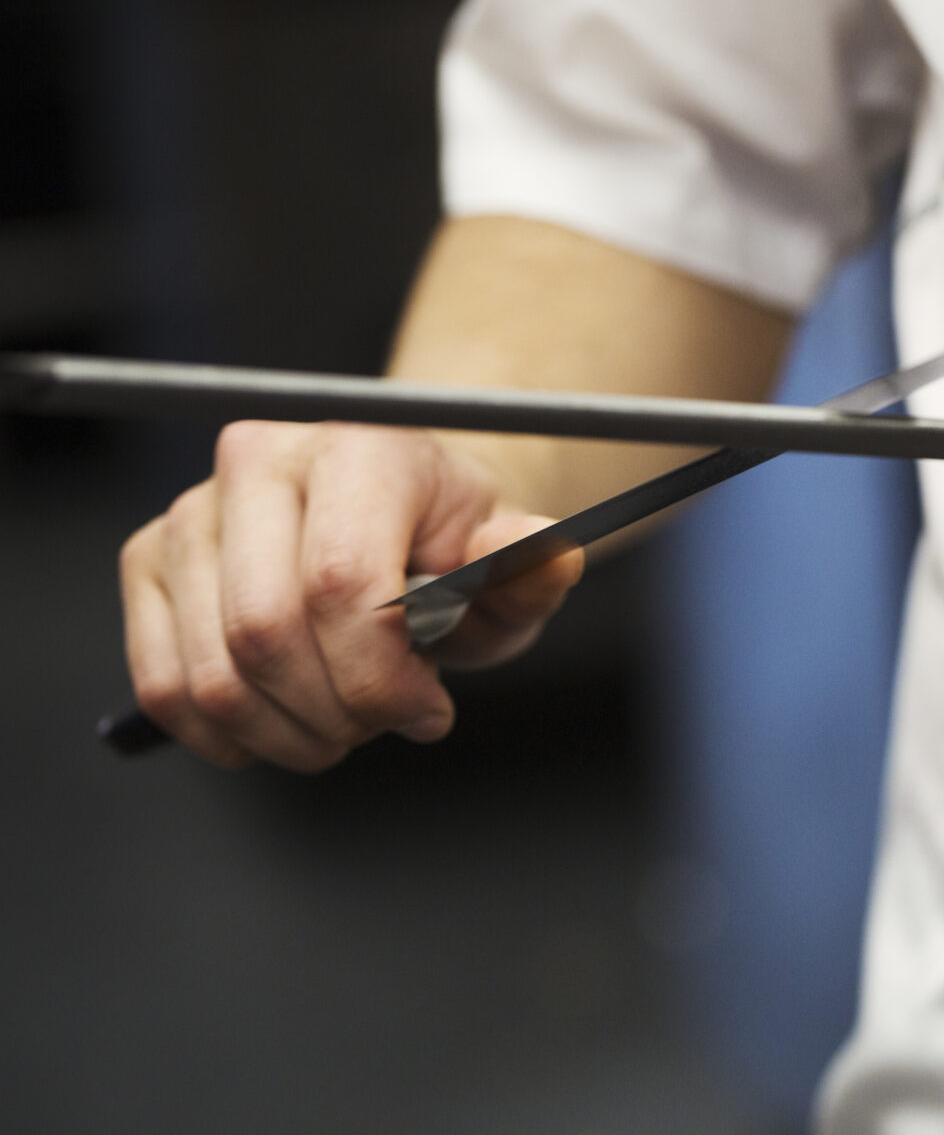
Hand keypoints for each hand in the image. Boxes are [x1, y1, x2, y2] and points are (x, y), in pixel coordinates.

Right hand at [118, 421, 582, 769]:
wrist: (411, 520)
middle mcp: (258, 462)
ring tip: (346, 724)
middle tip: (388, 723)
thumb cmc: (461, 549)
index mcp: (359, 449)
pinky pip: (164, 685)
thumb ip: (532, 569)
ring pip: (211, 674)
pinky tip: (284, 726)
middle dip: (337, 712)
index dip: (381, 678)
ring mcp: (193, 510)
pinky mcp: (150, 560)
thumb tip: (552, 555)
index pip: (339, 585)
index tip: (430, 712)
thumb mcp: (516, 567)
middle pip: (265, 635)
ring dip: (287, 735)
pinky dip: (227, 735)